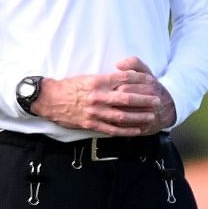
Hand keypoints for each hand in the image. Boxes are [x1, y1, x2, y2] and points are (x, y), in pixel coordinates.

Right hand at [31, 57, 174, 135]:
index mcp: (97, 82)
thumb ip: (105, 79)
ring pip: (121, 115)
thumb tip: (124, 78)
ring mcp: (95, 112)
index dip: (140, 81)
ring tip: (151, 116)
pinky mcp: (91, 124)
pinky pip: (111, 129)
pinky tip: (136, 130)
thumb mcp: (87, 77)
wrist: (49, 99)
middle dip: (144, 100)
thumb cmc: (70, 87)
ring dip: (139, 117)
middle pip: (127, 98)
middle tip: (157, 100)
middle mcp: (98, 97)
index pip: (124, 79)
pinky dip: (125, 130)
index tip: (151, 82)